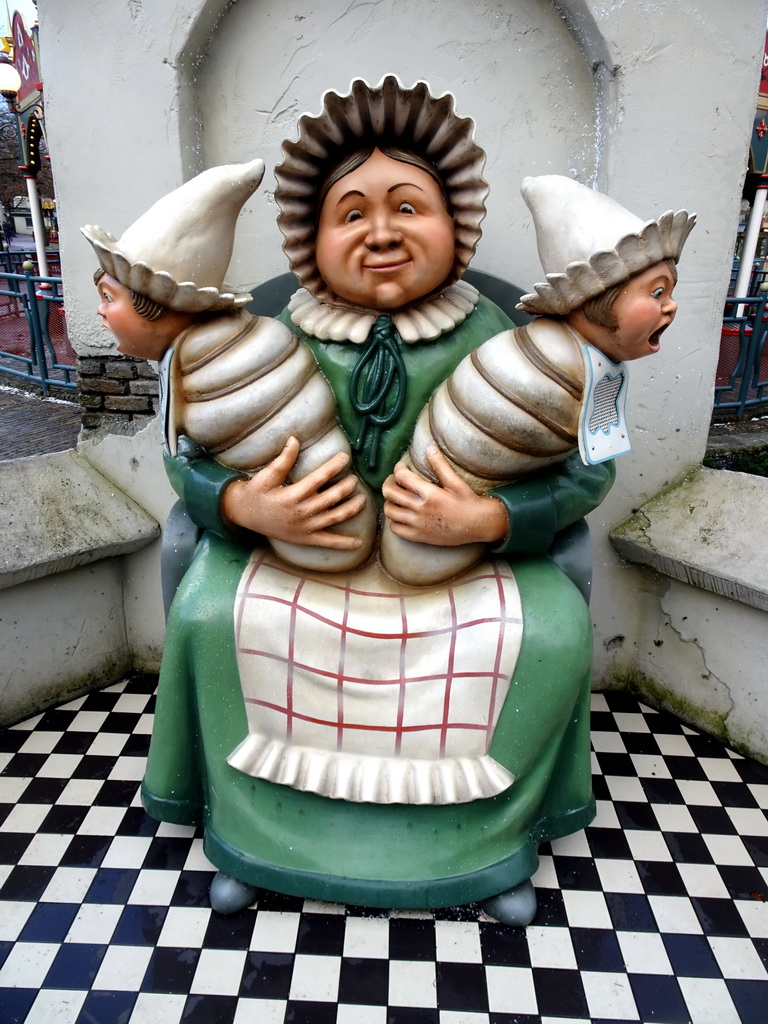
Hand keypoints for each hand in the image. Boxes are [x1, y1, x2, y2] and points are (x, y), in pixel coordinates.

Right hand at [221, 437, 365, 548]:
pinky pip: (328, 542)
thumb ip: (283, 459)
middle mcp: (302, 512)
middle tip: (355, 479)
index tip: (345, 457)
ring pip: (335, 517)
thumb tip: (295, 439)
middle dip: (347, 487)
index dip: (334, 466)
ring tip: (363, 500)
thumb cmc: (257, 492)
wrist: (244, 515)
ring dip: (352, 509)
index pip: (319, 478)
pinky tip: (359, 542)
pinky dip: (344, 543)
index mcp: (293, 495)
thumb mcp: (267, 475)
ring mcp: (306, 527)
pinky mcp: (306, 538)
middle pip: (331, 498)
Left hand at [382, 446, 508, 545]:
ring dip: (389, 501)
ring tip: (396, 497)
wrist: (479, 526)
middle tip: (394, 480)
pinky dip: (394, 520)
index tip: (401, 467)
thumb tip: (429, 448)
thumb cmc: (468, 502)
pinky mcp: (418, 536)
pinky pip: (395, 529)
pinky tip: (401, 514)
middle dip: (389, 482)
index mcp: (428, 493)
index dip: (398, 469)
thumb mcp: (456, 482)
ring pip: (389, 511)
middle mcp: (420, 509)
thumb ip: (440, 465)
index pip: (401, 477)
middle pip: (389, 493)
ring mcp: (417, 524)